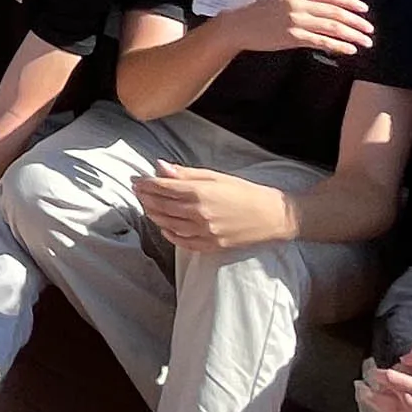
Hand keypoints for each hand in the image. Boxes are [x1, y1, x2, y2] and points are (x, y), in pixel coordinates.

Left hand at [133, 165, 294, 254]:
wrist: (274, 216)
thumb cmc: (246, 191)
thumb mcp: (216, 176)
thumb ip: (186, 174)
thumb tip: (160, 166)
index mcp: (199, 193)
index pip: (163, 188)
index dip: (146, 184)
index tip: (137, 181)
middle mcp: (199, 213)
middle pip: (162, 206)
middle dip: (146, 198)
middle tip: (137, 193)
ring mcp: (206, 232)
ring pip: (169, 225)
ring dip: (155, 216)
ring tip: (147, 208)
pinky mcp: (213, 245)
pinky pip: (185, 243)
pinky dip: (171, 236)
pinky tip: (164, 229)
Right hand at [229, 0, 375, 57]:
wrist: (238, 26)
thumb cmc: (259, 14)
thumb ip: (302, 1)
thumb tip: (328, 10)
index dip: (349, 3)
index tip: (364, 10)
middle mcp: (296, 3)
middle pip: (335, 12)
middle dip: (356, 21)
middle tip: (369, 29)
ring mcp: (294, 20)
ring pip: (332, 27)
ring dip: (353, 35)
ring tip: (365, 42)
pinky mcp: (292, 36)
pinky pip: (322, 41)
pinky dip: (339, 45)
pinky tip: (350, 50)